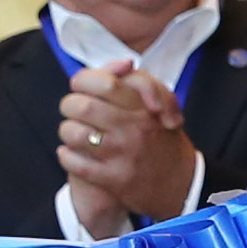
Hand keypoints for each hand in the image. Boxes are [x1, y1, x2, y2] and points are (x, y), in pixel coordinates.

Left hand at [58, 60, 197, 238]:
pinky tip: (70, 153)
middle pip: (82, 106)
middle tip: (71, 111)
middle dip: (68, 106)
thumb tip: (123, 63)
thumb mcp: (159, 105)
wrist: (181, 184)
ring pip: (74, 134)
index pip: (104, 82)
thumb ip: (138, 80)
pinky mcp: (114, 179)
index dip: (83, 81)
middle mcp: (133, 128)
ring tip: (72, 133)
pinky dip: (66, 156)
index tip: (79, 87)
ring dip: (67, 131)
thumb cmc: (162, 139)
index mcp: (142, 106)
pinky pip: (76, 163)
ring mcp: (123, 154)